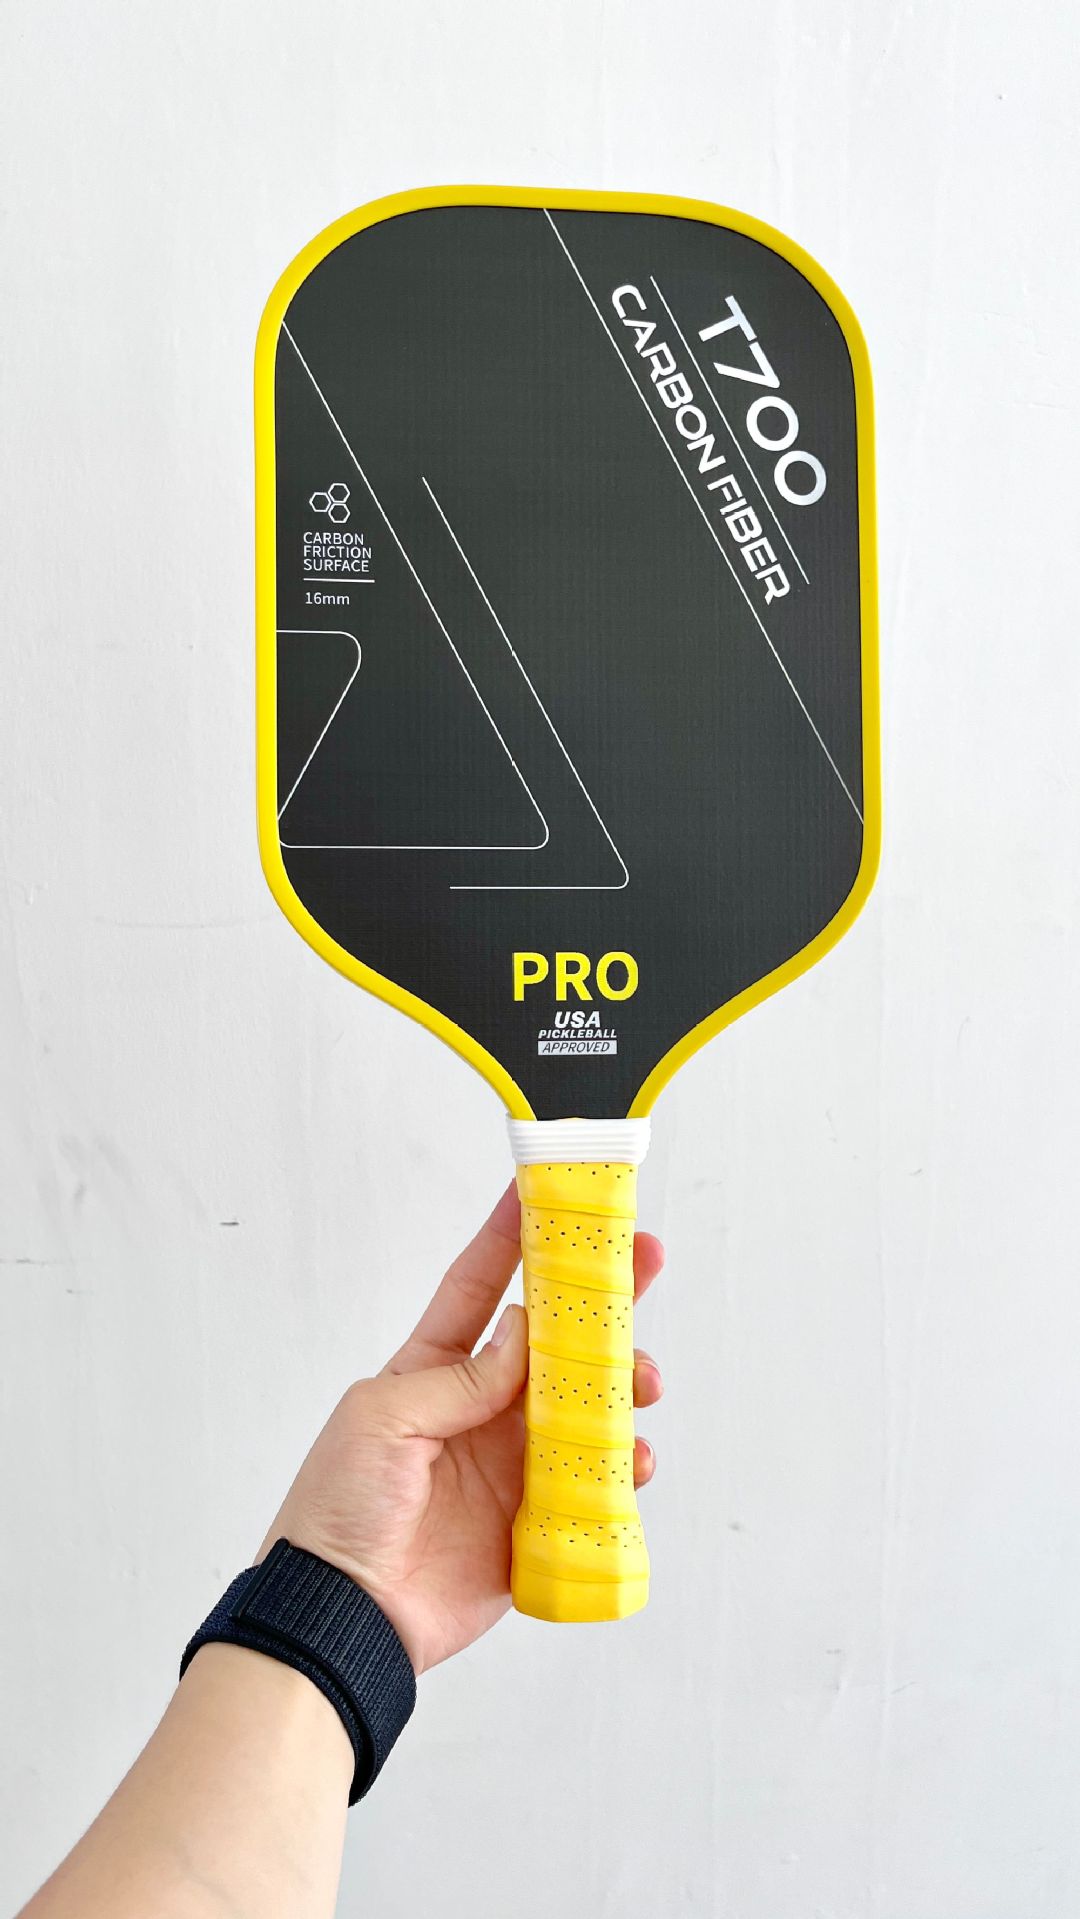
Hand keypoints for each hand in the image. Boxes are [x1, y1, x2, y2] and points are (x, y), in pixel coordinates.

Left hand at [260, 1184, 664, 1673]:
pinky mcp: (535, 1519)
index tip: (543, 1188)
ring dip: (623, 1384)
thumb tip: (524, 1330)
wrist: (345, 1615)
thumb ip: (461, 1377)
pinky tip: (635, 1459)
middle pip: (552, 1340)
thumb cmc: (340, 1507)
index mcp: (431, 1371)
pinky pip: (594, 1481)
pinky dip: (623, 1467)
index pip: (479, 1288)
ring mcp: (510, 1462)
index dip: (511, 1237)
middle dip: (600, 1299)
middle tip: (645, 1261)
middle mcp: (479, 1408)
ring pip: (586, 1405)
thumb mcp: (386, 1418)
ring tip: (643, 1382)